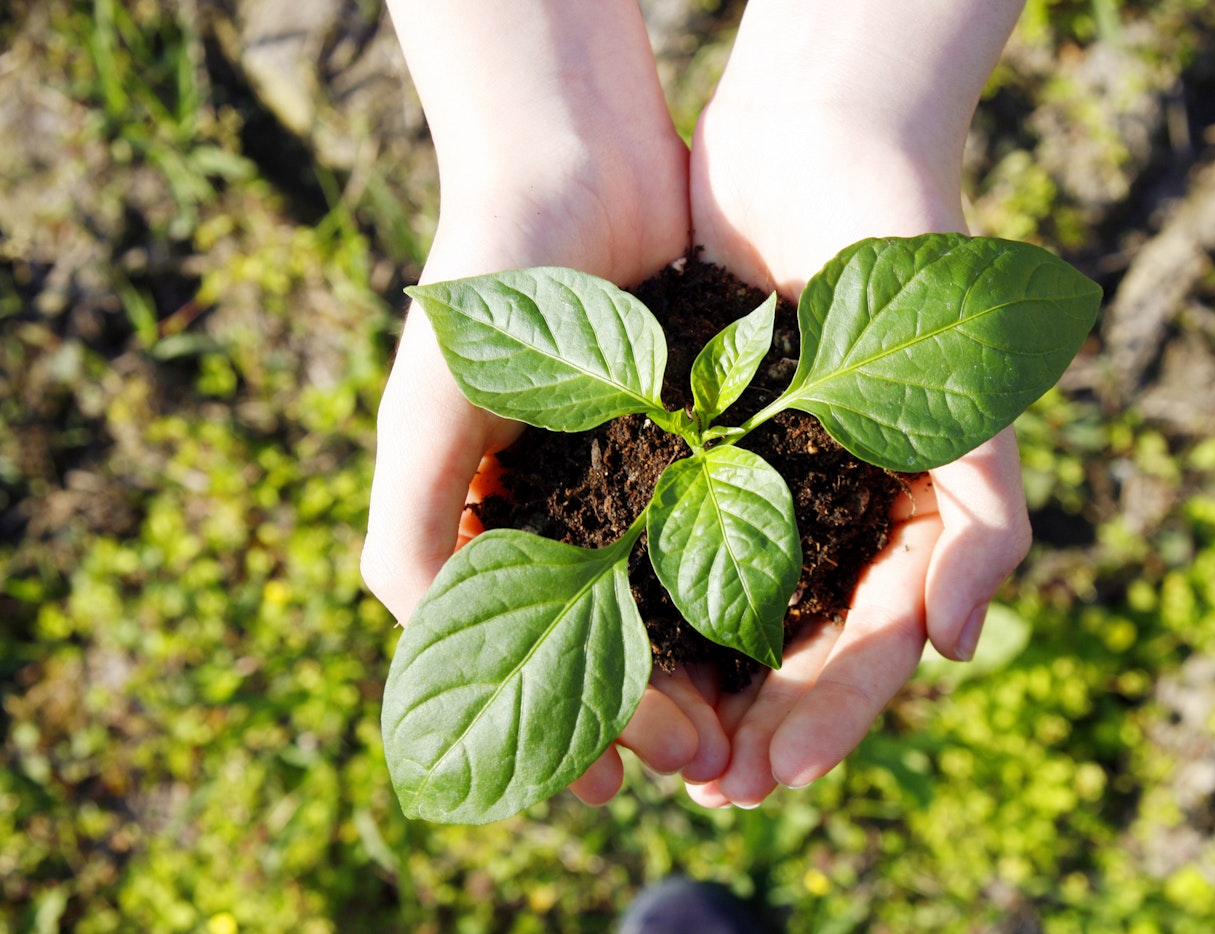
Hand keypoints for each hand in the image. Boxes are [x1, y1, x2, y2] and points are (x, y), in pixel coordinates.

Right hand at [361, 0, 724, 802]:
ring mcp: (642, 477)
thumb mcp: (429, 414)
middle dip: (654, 713)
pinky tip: (788, 629)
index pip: (528, 655)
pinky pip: (739, 526)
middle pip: (614, 642)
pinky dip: (756, 584)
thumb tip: (430, 650)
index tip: (605, 787)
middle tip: (707, 767)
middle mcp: (570, 511)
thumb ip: (413, 532)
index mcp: (495, 523)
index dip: (567, 721)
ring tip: (749, 727)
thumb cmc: (488, 283)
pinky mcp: (710, 438)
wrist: (581, 161)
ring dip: (710, 671)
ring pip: (680, 603)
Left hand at [678, 0, 1029, 806]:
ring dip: (700, 686)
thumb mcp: (965, 396)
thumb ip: (983, 520)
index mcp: (905, 521)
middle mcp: (835, 518)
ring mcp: (764, 486)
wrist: (814, 149)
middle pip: (799, 650)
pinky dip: (645, 594)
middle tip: (709, 791)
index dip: (831, 717)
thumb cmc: (908, 264)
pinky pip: (666, 537)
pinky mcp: (693, 446)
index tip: (774, 773)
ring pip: (730, 612)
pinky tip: (612, 641)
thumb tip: (964, 648)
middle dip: (760, 722)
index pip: (873, 647)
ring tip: (658, 750)